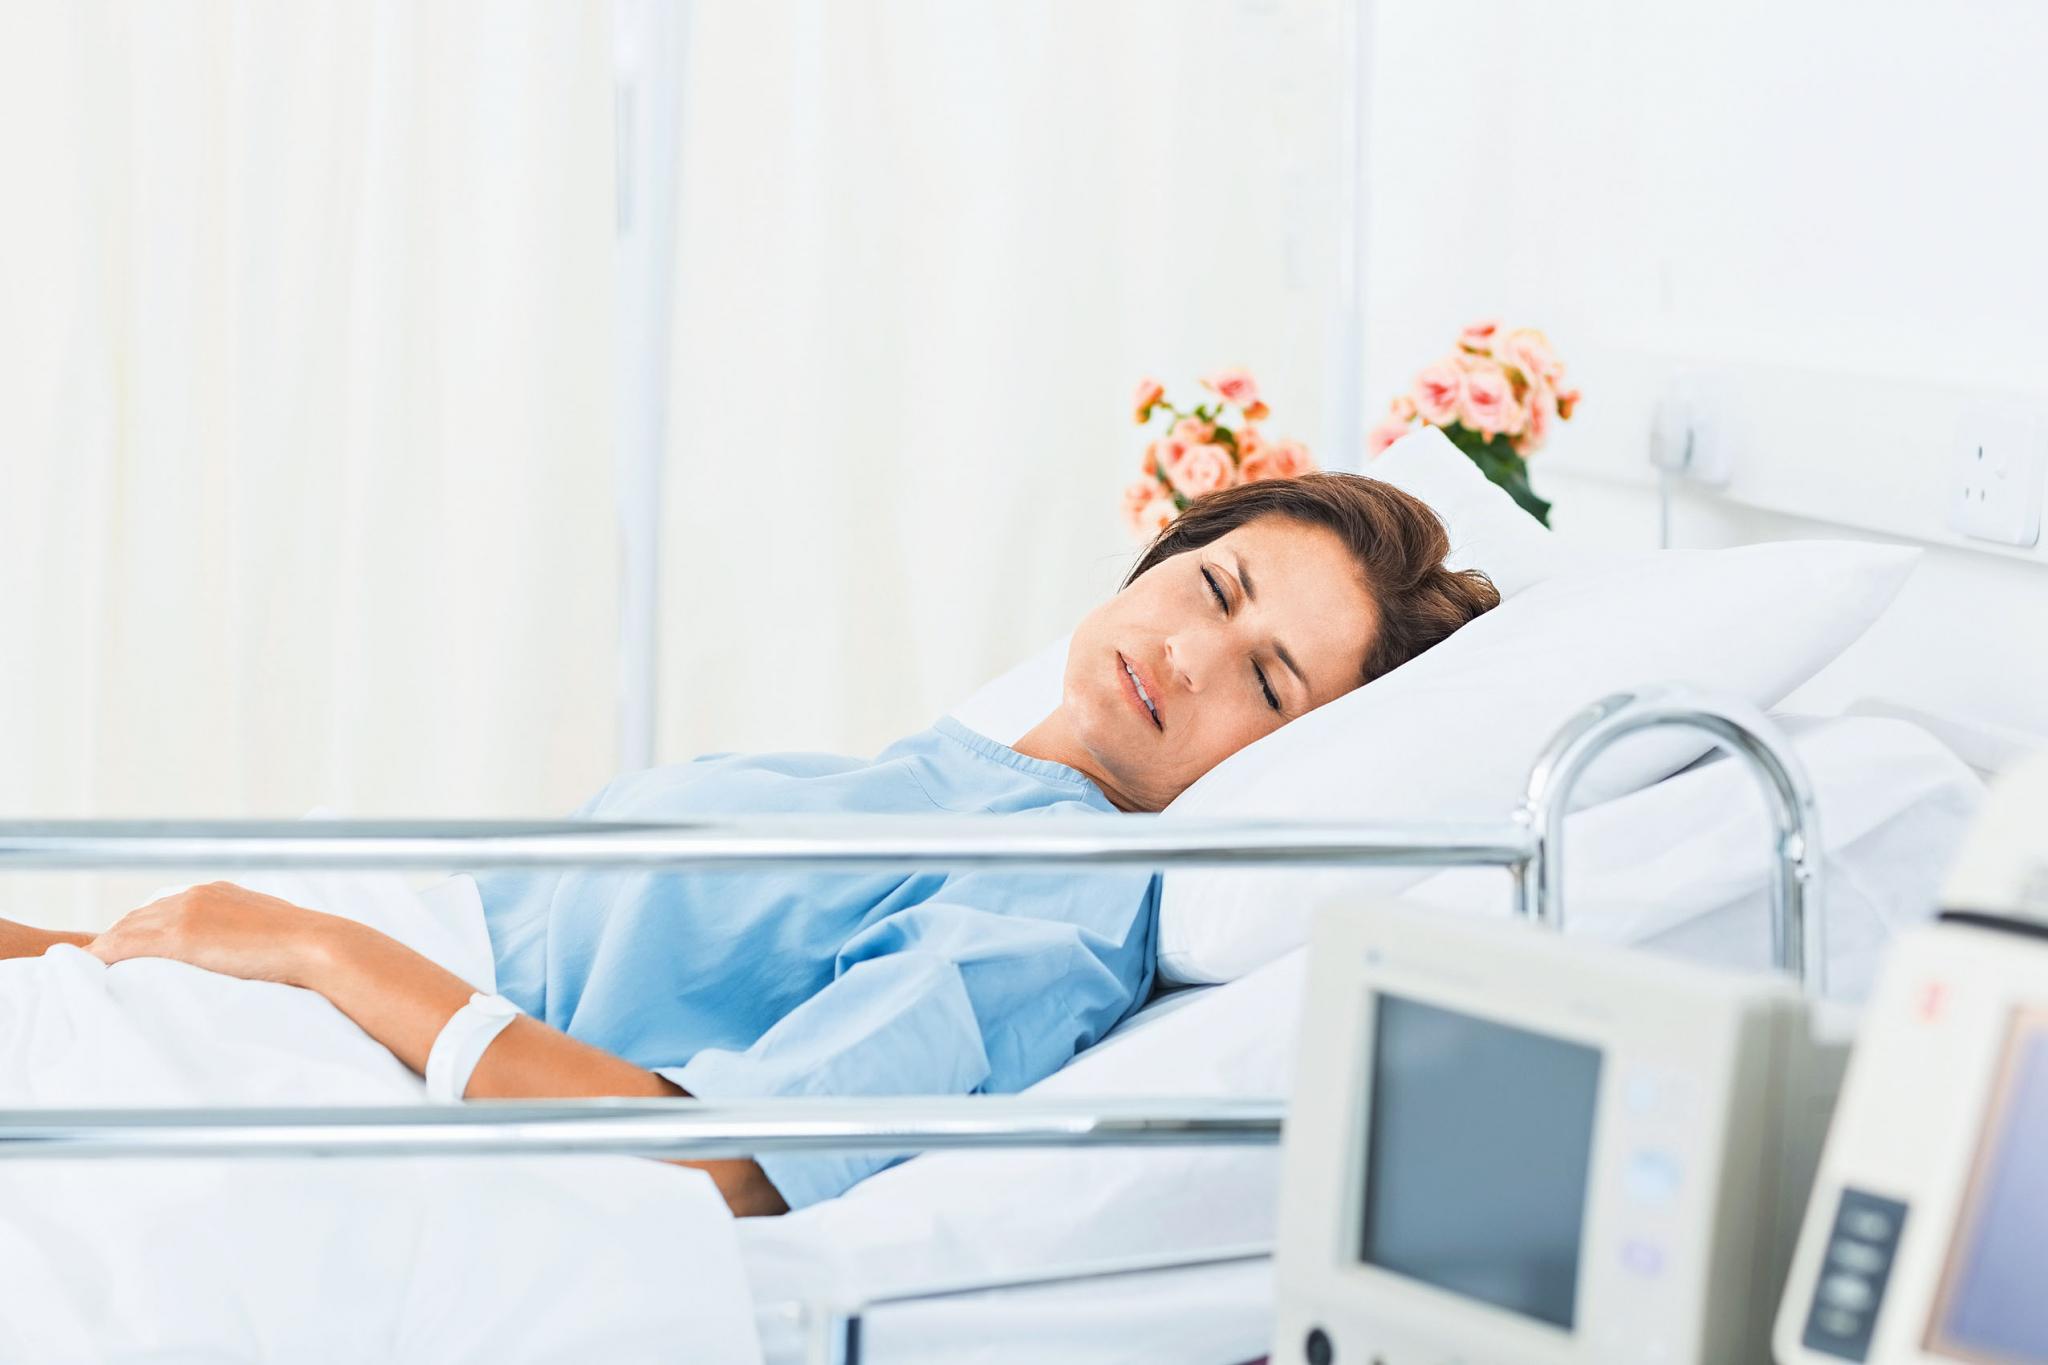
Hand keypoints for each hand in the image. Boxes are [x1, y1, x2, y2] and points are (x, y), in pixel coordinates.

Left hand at [88, 880, 348, 986]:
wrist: (317, 947)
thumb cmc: (305, 950)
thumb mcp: (267, 935)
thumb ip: (241, 938)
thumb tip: (235, 959)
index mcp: (217, 892)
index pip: (162, 911)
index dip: (140, 933)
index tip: (127, 954)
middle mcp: (196, 894)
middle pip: (136, 918)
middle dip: (116, 942)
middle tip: (100, 967)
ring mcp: (186, 911)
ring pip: (124, 931)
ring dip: (105, 952)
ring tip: (89, 973)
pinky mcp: (180, 935)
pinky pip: (123, 946)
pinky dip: (102, 958)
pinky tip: (91, 971)